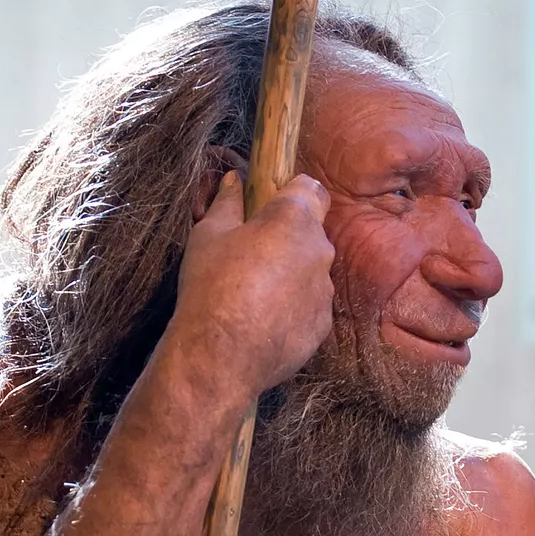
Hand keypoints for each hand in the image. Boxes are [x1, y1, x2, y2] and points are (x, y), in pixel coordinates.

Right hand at [168, 170, 335, 397]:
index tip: (270, 204)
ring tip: (253, 293)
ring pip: (310, 270)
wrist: (221, 355)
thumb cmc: (212, 284)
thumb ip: (228, 203)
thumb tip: (234, 180)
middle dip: (286, 238)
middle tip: (250, 253)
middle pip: (309, 233)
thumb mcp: (208, 235)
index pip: (311, 189)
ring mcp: (325, 290)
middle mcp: (320, 250)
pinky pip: (310, 305)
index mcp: (294, 219)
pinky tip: (263, 319)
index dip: (292, 192)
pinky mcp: (323, 324)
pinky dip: (293, 307)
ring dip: (290, 274)